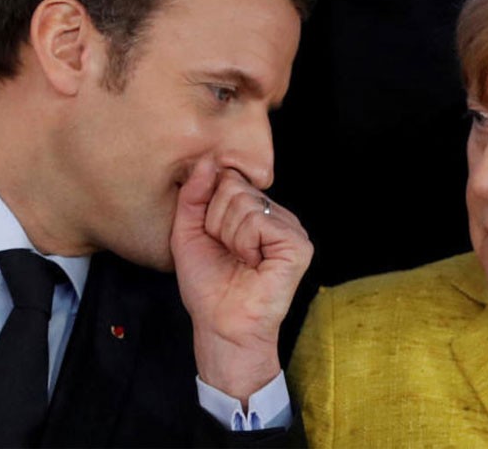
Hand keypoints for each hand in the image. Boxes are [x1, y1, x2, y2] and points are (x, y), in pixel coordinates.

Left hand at [170, 159, 312, 402]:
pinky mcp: (299, 245)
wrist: (220, 325)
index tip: (214, 239)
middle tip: (227, 252)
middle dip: (217, 222)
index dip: (210, 209)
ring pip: (245, 203)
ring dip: (230, 237)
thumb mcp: (188, 231)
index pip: (228, 179)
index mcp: (257, 211)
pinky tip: (253, 263)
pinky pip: (259, 221)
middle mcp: (277, 215)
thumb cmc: (207, 285)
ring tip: (239, 260)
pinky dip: (245, 244)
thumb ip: (194, 194)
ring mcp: (292, 229)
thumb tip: (208, 161)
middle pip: (235, 188)